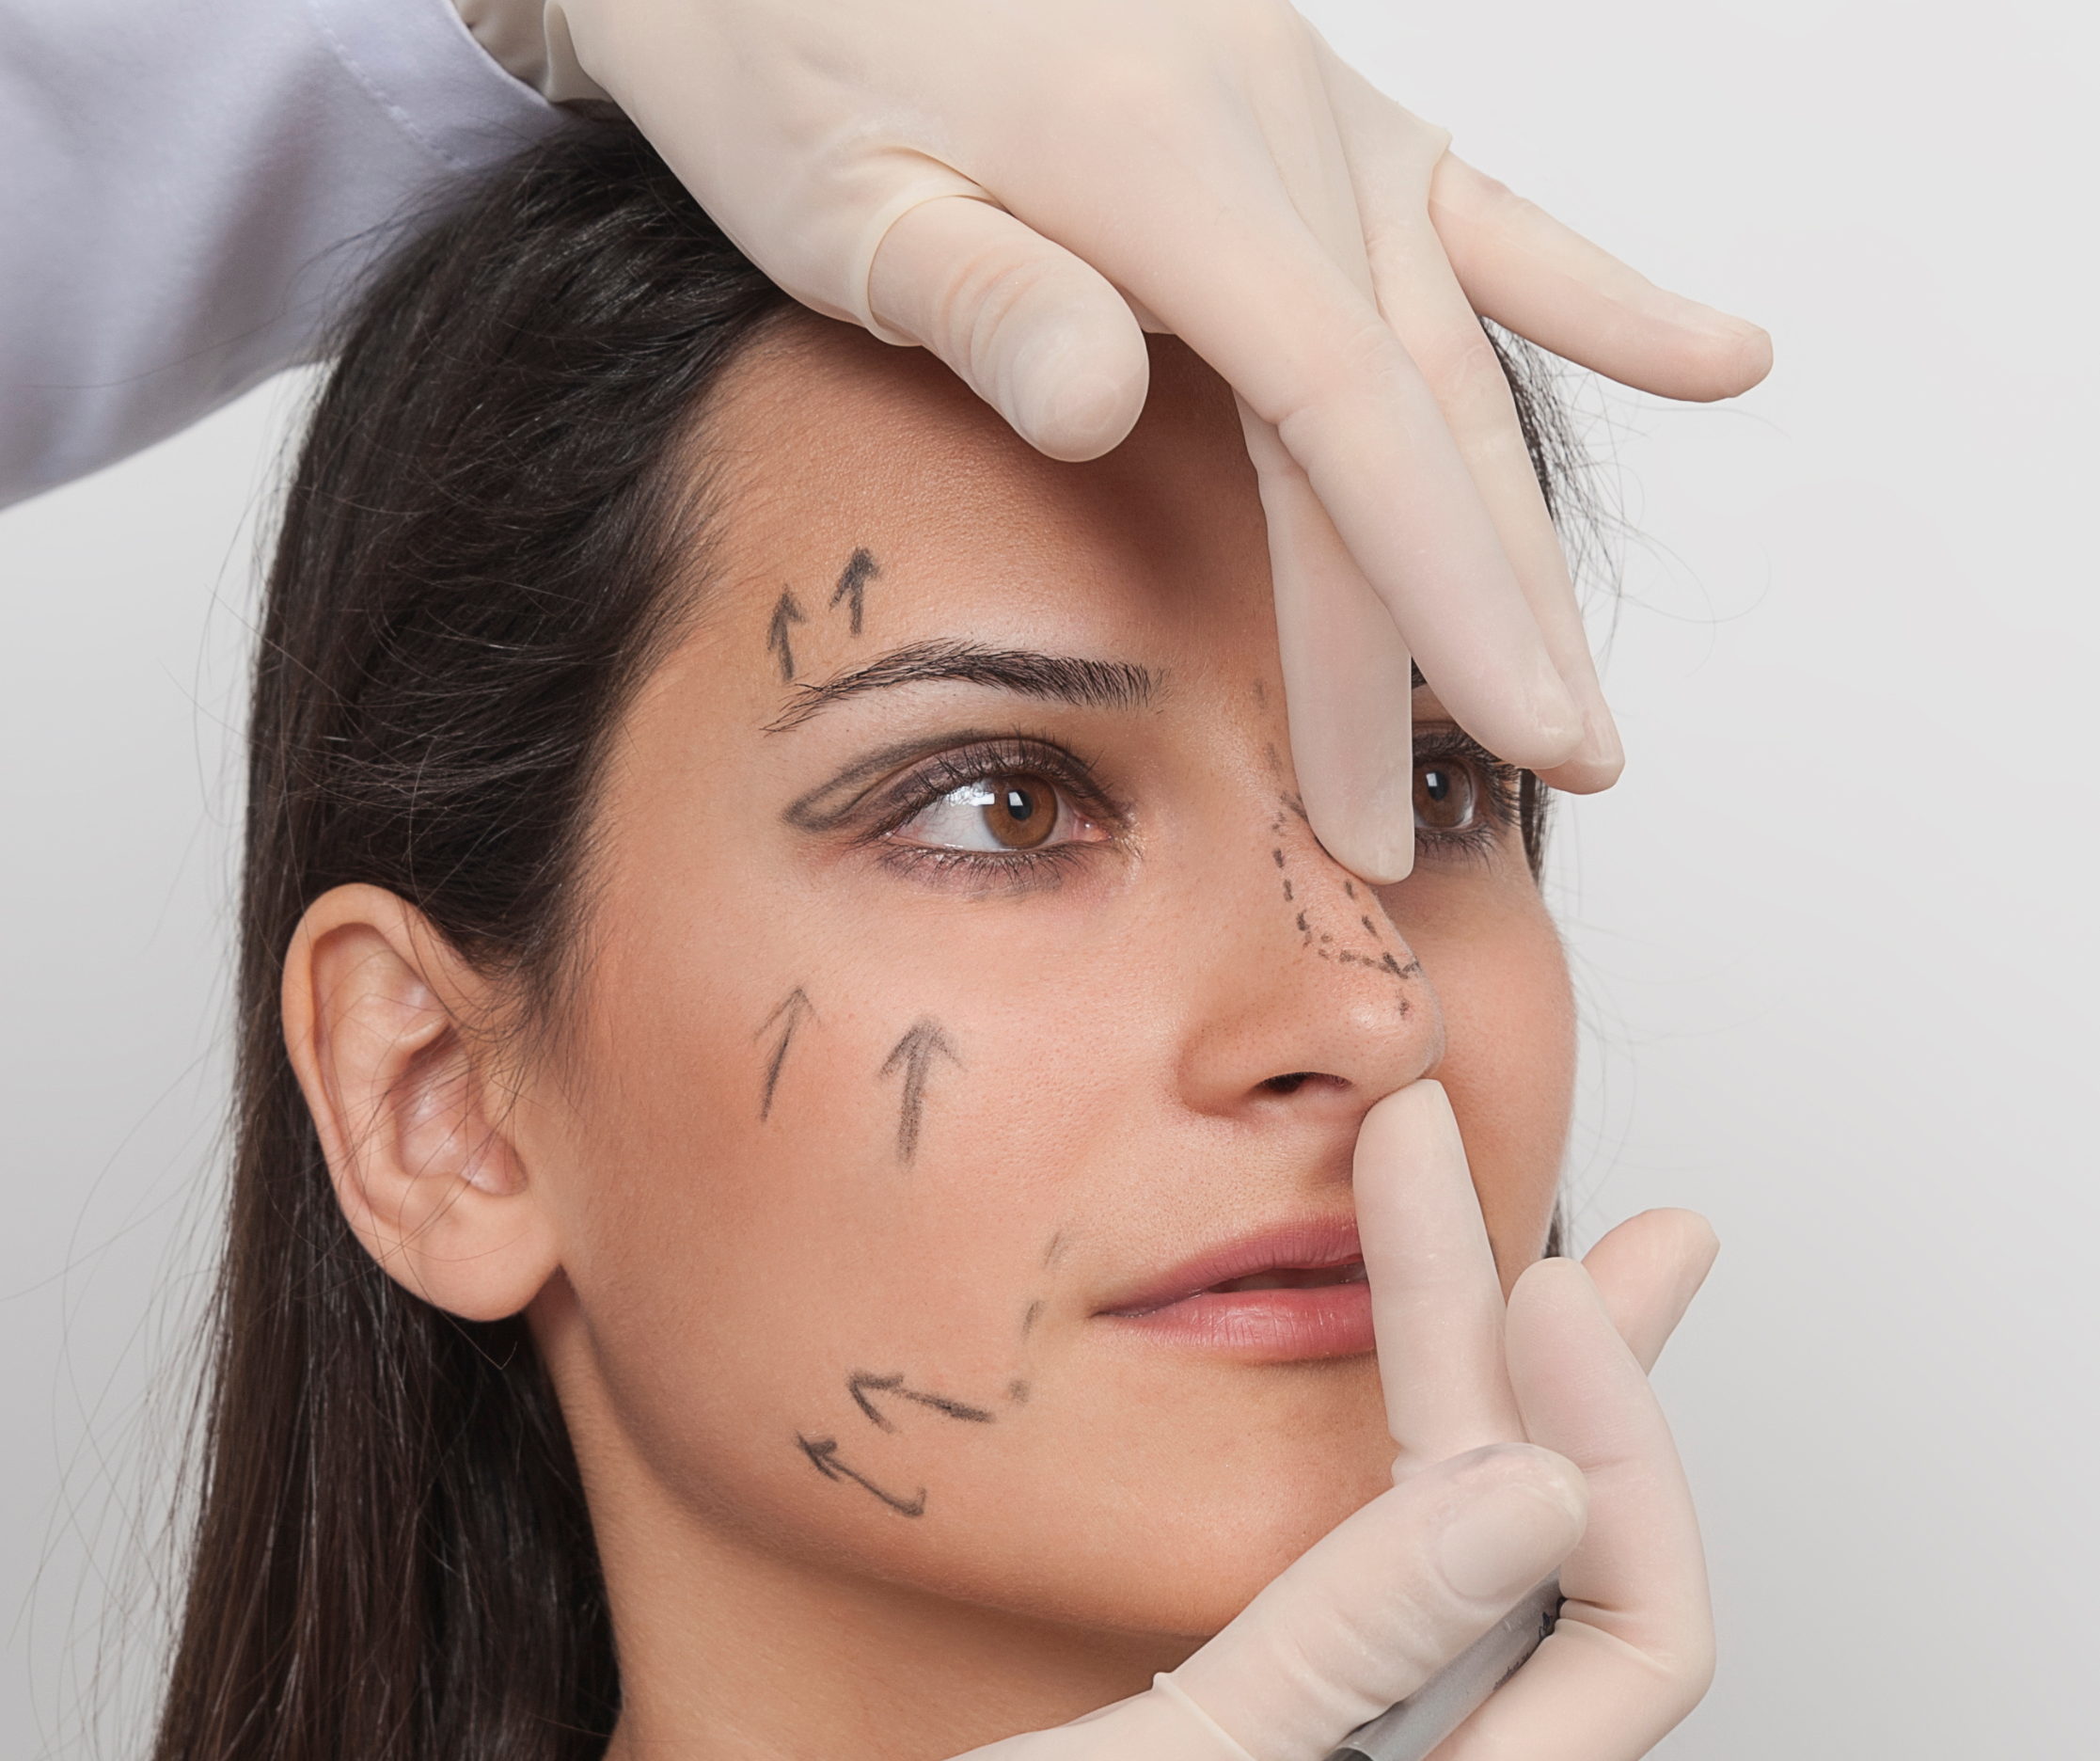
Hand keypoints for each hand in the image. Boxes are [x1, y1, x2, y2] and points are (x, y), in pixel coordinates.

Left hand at [534, 0, 1770, 879]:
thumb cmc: (772, 38)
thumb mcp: (833, 189)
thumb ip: (981, 297)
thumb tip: (1107, 409)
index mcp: (1160, 167)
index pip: (1346, 423)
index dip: (1432, 599)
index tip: (1495, 742)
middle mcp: (1273, 128)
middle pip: (1413, 412)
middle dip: (1481, 610)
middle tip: (1556, 773)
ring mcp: (1305, 109)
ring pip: (1451, 347)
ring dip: (1517, 524)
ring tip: (1576, 678)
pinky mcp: (1302, 108)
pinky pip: (1473, 214)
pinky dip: (1589, 297)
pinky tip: (1723, 360)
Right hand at [948, 1080, 1716, 1760]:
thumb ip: (1345, 1643)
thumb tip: (1533, 1492)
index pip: (1626, 1638)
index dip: (1605, 1440)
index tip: (1532, 1281)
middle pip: (1554, 1558)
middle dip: (1518, 1343)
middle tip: (1473, 1168)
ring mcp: (1374, 1754)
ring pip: (1483, 1557)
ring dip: (1497, 1387)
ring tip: (1537, 1263)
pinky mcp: (1304, 1727)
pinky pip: (1399, 1577)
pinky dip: (1418, 1454)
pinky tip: (1433, 1388)